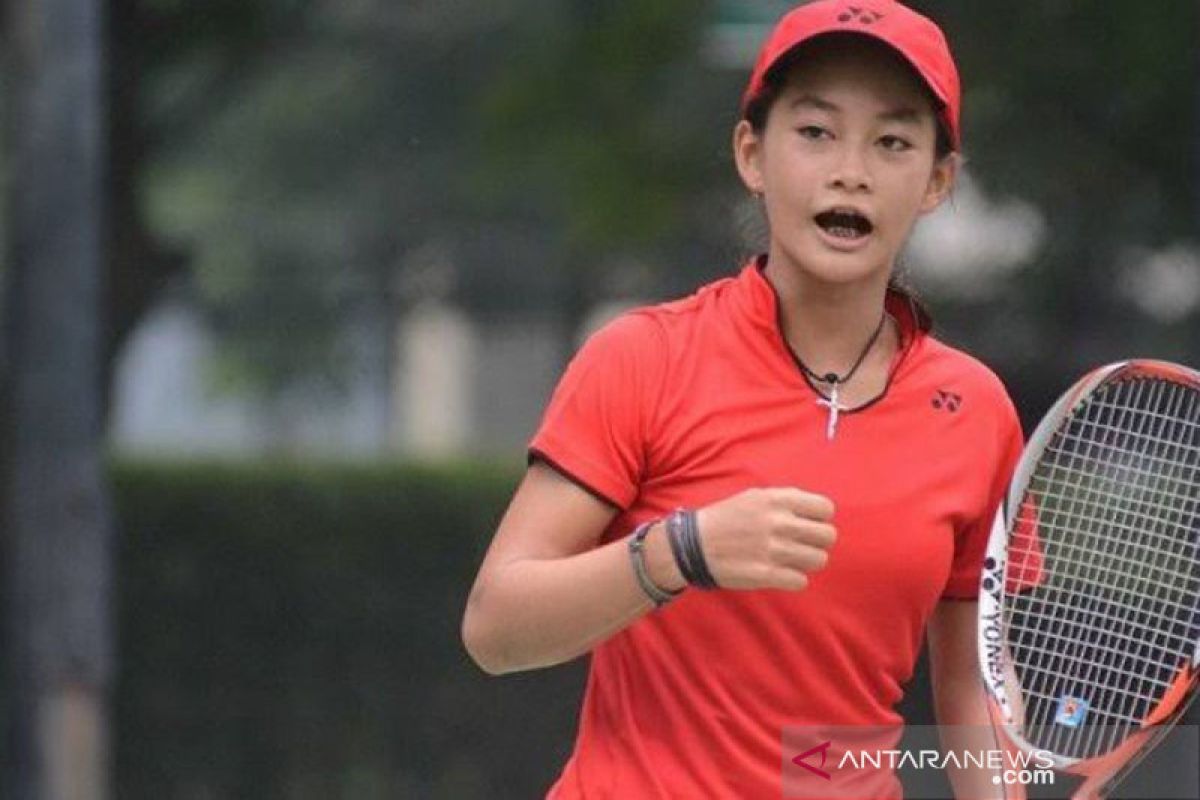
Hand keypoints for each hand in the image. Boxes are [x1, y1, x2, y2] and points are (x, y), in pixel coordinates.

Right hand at [695, 487, 835, 590]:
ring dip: (807, 562)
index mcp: (777, 500)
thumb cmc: (727, 518)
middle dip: (818, 542)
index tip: (809, 525)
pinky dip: (794, 579)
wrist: (694, 544)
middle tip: (803, 545)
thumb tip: (819, 513)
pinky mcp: (765, 574)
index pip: (826, 509)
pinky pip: (801, 581)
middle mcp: (778, 523)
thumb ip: (787, 501)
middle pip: (828, 536)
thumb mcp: (755, 497)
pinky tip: (780, 573)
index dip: (820, 519)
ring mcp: (773, 550)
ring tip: (791, 560)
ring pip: (818, 560)